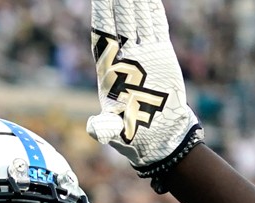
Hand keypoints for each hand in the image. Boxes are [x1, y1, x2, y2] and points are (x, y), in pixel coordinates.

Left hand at [86, 0, 201, 188]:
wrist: (157, 136)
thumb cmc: (131, 134)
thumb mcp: (114, 131)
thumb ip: (104, 128)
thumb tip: (93, 130)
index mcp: (108, 68)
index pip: (103, 34)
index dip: (102, 14)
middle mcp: (124, 56)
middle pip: (120, 20)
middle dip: (119, 2)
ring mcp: (143, 53)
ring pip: (138, 20)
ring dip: (136, 2)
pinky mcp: (161, 55)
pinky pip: (157, 28)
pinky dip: (155, 12)